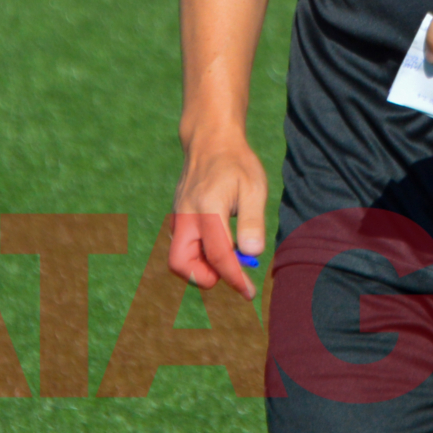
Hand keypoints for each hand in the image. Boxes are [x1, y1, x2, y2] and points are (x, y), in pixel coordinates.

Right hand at [168, 125, 266, 298]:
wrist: (210, 140)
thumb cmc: (236, 163)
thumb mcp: (254, 188)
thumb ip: (252, 222)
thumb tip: (252, 253)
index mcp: (207, 209)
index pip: (217, 255)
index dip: (234, 278)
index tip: (248, 291)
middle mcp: (186, 216)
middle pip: (180, 264)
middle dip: (204, 278)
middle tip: (231, 274)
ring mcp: (178, 216)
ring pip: (177, 258)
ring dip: (200, 268)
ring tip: (229, 258)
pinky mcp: (177, 217)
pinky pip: (181, 246)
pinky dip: (197, 255)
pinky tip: (219, 244)